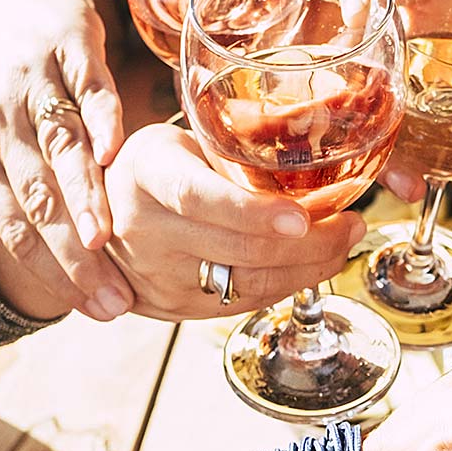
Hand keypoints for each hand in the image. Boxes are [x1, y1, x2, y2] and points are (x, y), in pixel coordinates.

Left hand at [0, 0, 132, 319]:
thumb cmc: (6, 92)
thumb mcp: (3, 142)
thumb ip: (39, 194)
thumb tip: (86, 268)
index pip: (17, 225)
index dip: (53, 272)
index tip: (93, 309)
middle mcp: (2, 124)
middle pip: (39, 199)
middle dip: (74, 254)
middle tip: (111, 299)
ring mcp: (34, 83)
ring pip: (58, 149)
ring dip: (83, 196)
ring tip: (109, 239)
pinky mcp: (68, 44)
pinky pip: (87, 87)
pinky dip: (98, 120)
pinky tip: (116, 153)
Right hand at [100, 123, 364, 320]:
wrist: (99, 217)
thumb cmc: (157, 167)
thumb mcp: (180, 141)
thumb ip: (231, 149)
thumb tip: (316, 145)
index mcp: (146, 174)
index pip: (200, 197)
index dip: (254, 212)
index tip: (303, 217)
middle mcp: (144, 230)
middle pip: (239, 250)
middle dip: (311, 242)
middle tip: (352, 222)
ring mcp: (158, 277)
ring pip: (249, 283)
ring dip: (310, 267)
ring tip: (343, 241)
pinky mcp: (176, 309)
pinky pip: (244, 302)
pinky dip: (288, 284)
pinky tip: (313, 263)